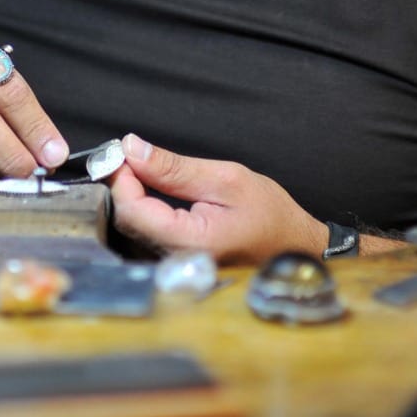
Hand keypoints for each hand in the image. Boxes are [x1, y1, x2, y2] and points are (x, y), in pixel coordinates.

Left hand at [109, 134, 326, 264]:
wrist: (296, 246)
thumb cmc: (271, 216)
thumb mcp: (226, 179)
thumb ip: (175, 168)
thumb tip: (133, 149)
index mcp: (191, 243)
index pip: (132, 211)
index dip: (121, 179)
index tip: (124, 153)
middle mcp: (178, 262)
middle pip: (127, 222)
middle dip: (124, 185)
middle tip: (132, 157)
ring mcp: (176, 267)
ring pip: (133, 230)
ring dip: (131, 197)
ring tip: (143, 170)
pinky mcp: (177, 264)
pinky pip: (146, 237)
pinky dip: (143, 211)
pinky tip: (151, 193)